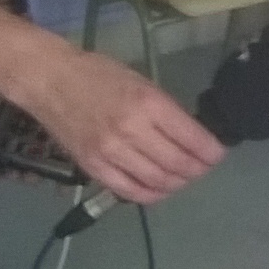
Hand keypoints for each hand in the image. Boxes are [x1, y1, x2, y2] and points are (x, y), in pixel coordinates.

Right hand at [17, 47, 223, 204]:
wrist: (50, 81)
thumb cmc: (99, 74)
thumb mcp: (142, 82)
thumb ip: (166, 111)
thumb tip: (191, 136)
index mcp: (149, 104)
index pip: (192, 139)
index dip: (211, 152)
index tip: (218, 154)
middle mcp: (132, 131)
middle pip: (178, 164)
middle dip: (198, 170)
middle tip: (203, 167)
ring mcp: (111, 152)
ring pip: (157, 181)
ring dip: (178, 183)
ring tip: (185, 178)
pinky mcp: (93, 167)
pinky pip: (128, 191)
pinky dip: (150, 194)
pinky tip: (160, 189)